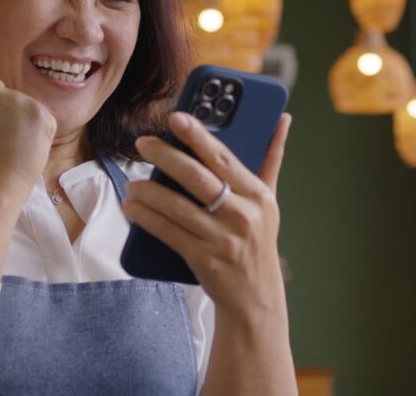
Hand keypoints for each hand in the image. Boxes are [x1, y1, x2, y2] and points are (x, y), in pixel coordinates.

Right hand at [0, 79, 56, 200]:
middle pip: (9, 98)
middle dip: (10, 114)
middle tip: (5, 140)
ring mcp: (19, 98)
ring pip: (27, 108)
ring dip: (26, 123)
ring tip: (16, 148)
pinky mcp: (40, 111)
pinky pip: (44, 120)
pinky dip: (41, 134)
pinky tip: (28, 149)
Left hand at [123, 111, 291, 318]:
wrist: (255, 296)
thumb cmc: (257, 240)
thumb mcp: (269, 201)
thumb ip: (271, 158)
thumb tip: (282, 118)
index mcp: (259, 195)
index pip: (224, 158)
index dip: (199, 136)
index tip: (177, 118)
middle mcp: (243, 215)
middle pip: (198, 179)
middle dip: (166, 157)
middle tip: (143, 143)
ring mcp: (223, 239)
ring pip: (178, 208)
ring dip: (150, 192)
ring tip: (133, 182)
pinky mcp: (204, 259)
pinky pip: (169, 233)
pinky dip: (147, 218)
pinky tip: (132, 207)